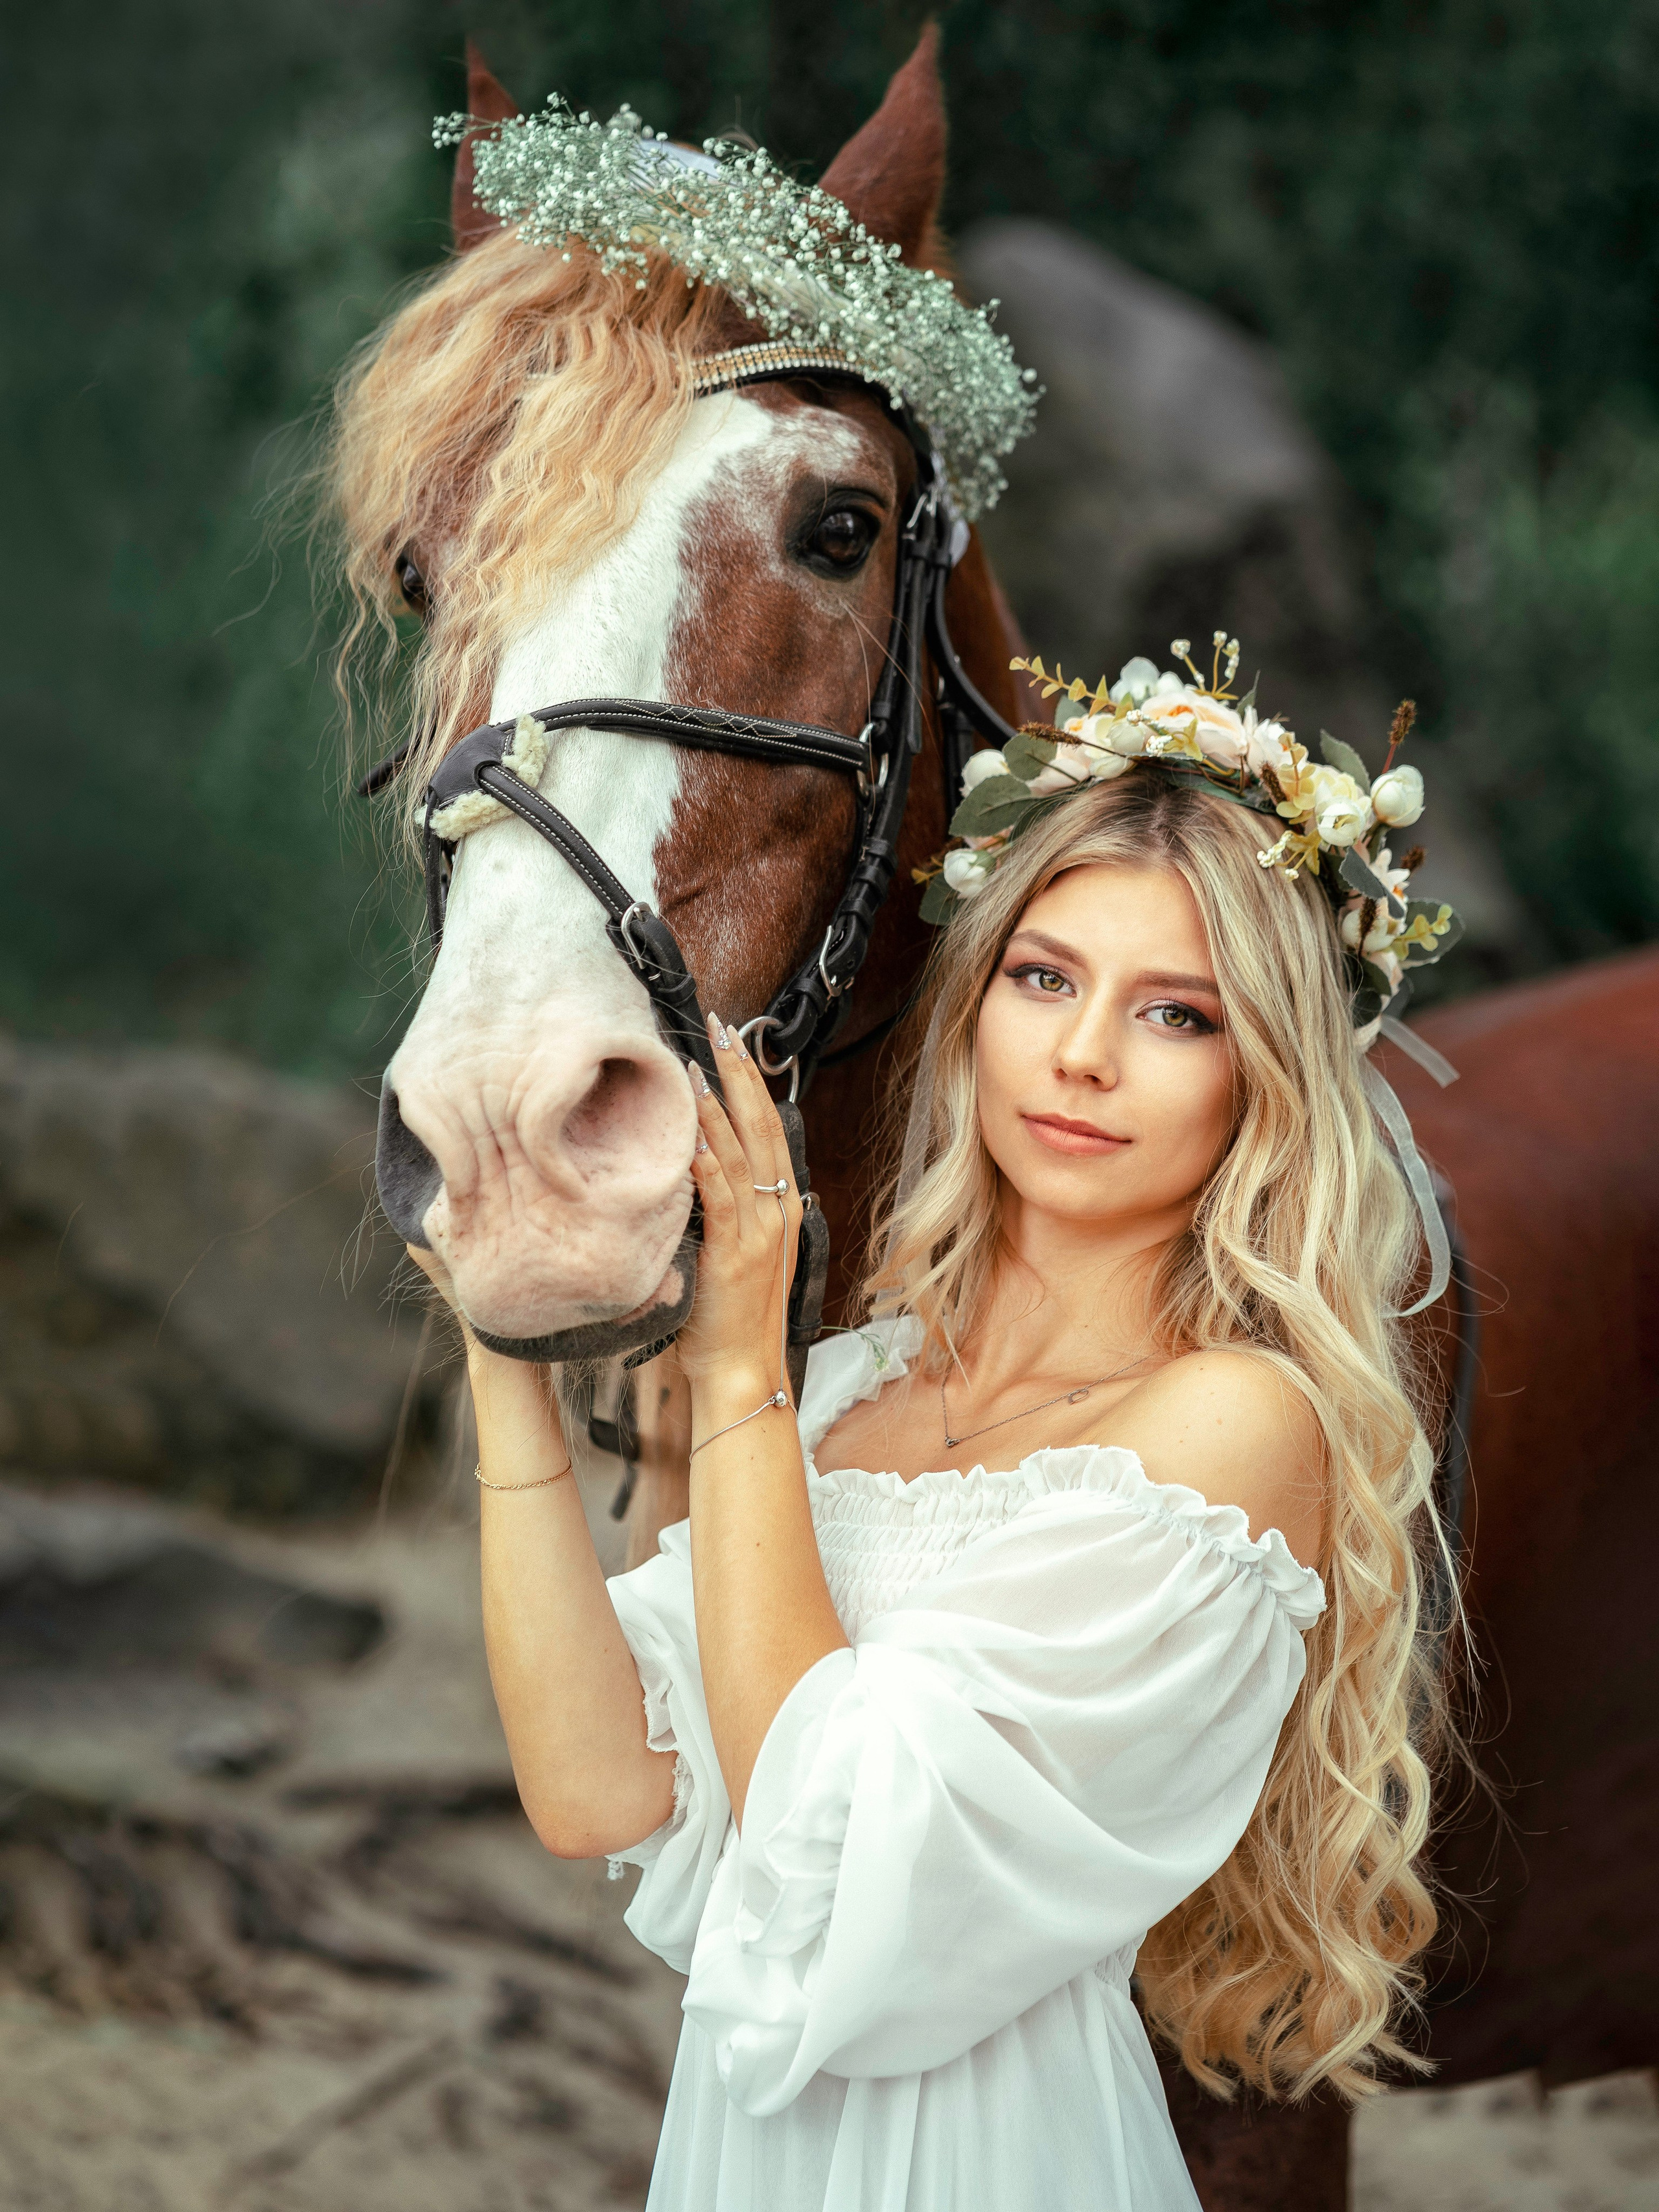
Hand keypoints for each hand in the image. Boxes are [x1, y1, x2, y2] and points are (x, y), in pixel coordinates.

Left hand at [678, 1012, 802, 1396]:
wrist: (743, 1370)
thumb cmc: (732, 1314)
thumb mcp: (738, 1250)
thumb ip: (731, 1208)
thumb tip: (706, 1164)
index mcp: (781, 1207)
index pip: (769, 1130)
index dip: (751, 1084)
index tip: (732, 1044)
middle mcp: (778, 1212)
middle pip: (762, 1129)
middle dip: (741, 1076)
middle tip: (720, 1029)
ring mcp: (760, 1234)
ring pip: (743, 1157)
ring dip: (719, 1110)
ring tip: (698, 1068)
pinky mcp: (735, 1257)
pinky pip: (724, 1202)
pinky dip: (711, 1168)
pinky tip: (695, 1139)